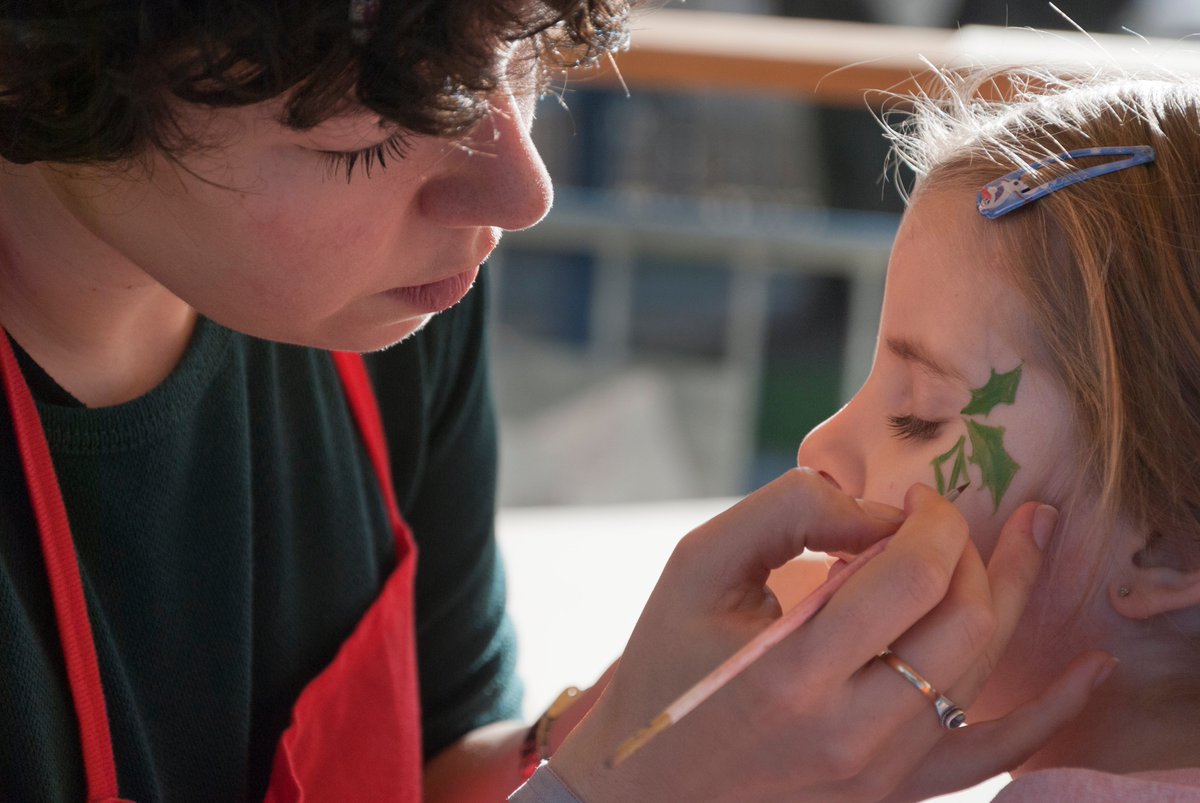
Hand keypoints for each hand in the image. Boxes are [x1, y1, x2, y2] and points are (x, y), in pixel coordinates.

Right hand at [548, 471, 1107, 801]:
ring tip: (1029, 539)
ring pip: (984, 673)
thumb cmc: (664, 664)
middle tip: (951, 518)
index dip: (931, 520)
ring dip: (1009, 595)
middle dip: (974, 550)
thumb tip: (877, 510)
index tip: (912, 501)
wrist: (645, 784)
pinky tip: (1090, 668)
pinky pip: (992, 753)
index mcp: (793, 673)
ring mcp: (881, 772)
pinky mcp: (895, 792)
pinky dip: (1050, 710)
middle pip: (965, 622)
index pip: (912, 574)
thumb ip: (785, 513)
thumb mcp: (696, 567)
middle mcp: (850, 732)